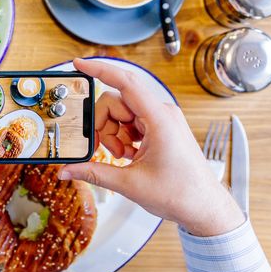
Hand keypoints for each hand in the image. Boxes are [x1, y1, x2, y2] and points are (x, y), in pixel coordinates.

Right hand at [59, 58, 243, 236]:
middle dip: (104, 125)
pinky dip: (123, 139)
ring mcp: (161, 120)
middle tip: (106, 151)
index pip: (126, 82)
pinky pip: (131, 124)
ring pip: (121, 115)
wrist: (203, 207)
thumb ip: (93, 173)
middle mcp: (161, 113)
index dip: (100, 70)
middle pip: (116, 103)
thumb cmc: (181, 193)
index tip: (80, 64)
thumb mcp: (129, 184)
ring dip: (114, 135)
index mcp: (159, 118)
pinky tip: (128, 157)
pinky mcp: (159, 129)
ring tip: (123, 158)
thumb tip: (67, 170)